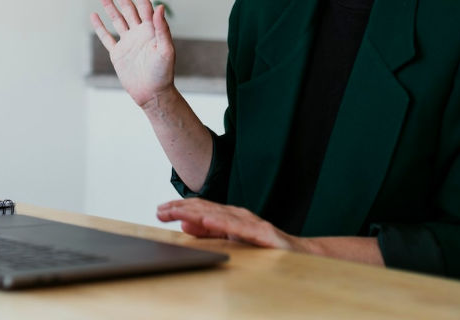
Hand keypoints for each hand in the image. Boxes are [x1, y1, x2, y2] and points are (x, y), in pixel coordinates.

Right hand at [90, 0, 174, 106]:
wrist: (152, 94)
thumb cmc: (163, 74)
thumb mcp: (166, 50)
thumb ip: (162, 28)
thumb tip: (159, 7)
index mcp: (151, 30)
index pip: (143, 4)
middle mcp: (139, 33)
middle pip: (127, 7)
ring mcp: (128, 42)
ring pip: (116, 19)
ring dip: (109, 4)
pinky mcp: (118, 54)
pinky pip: (107, 37)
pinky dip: (100, 27)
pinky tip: (94, 15)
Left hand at [156, 198, 301, 250]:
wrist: (299, 252)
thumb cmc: (264, 246)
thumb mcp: (231, 238)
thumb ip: (209, 232)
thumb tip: (185, 225)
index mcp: (229, 216)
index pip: (200, 209)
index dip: (179, 208)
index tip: (160, 210)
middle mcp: (238, 215)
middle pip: (205, 209)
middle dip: (181, 209)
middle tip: (161, 210)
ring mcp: (250, 222)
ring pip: (218, 215)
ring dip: (195, 212)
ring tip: (177, 212)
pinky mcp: (262, 233)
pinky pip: (239, 228)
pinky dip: (222, 222)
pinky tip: (207, 221)